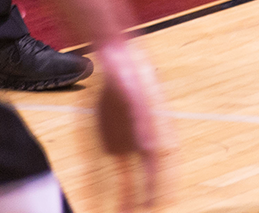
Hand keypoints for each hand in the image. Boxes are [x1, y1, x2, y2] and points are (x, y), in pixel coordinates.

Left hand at [89, 39, 171, 212]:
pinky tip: (95, 201)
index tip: (162, 202)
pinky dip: (99, 186)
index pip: (162, 161)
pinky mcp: (105, 143)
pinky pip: (100, 170)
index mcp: (155, 127)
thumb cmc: (130, 70)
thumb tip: (152, 147)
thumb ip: (144, 119)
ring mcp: (123, 143)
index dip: (163, 183)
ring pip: (124, 178)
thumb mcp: (136, 91)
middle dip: (144, 197)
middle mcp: (141, 140)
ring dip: (123, 198)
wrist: (111, 60)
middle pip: (145, 175)